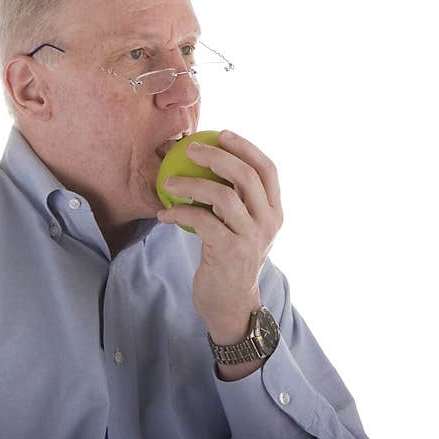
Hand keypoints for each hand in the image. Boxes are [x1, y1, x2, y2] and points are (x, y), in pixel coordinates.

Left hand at [157, 130, 282, 343]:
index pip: (268, 169)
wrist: (230, 303)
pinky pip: (202, 220)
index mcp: (274, 212)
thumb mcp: (242, 228)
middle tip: (189, 149)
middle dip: (216, 156)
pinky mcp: (231, 252)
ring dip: (191, 184)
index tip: (221, 134)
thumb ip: (237, 200)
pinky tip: (164, 213)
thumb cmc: (229, 258)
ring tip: (168, 183)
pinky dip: (180, 212)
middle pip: (246, 175)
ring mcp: (252, 238)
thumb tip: (206, 160)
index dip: (246, 147)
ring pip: (224, 195)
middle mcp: (268, 223)